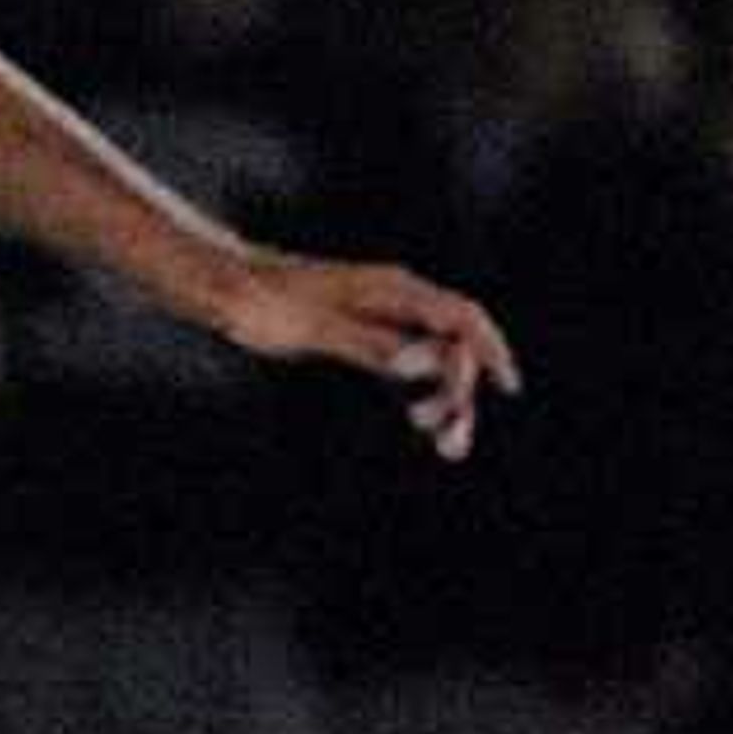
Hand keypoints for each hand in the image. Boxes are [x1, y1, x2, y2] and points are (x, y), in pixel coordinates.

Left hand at [215, 253, 515, 460]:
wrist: (226, 288)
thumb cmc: (263, 302)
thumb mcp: (314, 328)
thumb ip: (370, 344)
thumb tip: (420, 364)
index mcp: (392, 289)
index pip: (461, 317)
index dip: (489, 351)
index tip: (506, 388)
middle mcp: (394, 297)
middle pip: (454, 343)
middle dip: (463, 390)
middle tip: (452, 442)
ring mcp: (380, 315)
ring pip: (433, 358)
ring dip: (446, 398)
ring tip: (446, 445)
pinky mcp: (362, 334)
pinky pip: (408, 364)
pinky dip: (420, 391)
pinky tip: (422, 422)